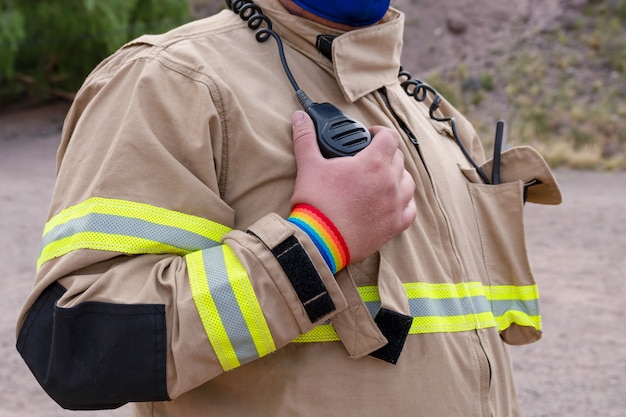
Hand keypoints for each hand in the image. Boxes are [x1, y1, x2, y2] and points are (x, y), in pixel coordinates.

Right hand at [290, 110, 415, 262]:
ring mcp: (394, 205)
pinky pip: (410, 210)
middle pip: (398, 158)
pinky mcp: (394, 226)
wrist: (320, 241)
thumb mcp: (308, 165)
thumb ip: (305, 138)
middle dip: (385, 154)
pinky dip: (404, 203)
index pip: (390, 137)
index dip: (380, 132)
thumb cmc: (316, 203)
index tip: (370, 135)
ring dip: (397, 177)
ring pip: (407, 182)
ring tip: (381, 179)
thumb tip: (299, 118)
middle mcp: (390, 182)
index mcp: (373, 163)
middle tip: (368, 158)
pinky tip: (393, 202)